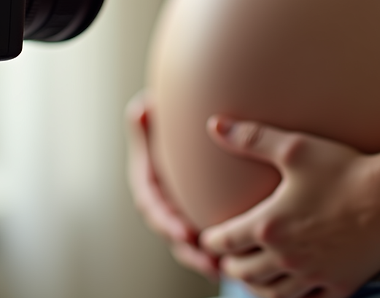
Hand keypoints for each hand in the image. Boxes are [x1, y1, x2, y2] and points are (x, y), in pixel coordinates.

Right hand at [125, 92, 219, 279]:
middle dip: (188, 249)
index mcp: (148, 182)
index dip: (167, 221)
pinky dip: (218, 252)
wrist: (189, 133)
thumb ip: (146, 121)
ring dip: (204, 258)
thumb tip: (139, 110)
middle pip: (171, 231)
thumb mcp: (152, 120)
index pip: (151, 205)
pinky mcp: (197, 217)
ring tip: (223, 269)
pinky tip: (240, 261)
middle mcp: (162, 201)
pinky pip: (205, 239)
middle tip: (208, 259)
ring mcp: (179, 212)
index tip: (184, 232)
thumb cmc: (166, 122)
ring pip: (188, 243)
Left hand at [199, 116, 379, 297]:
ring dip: (258, 286)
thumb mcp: (294, 148)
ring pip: (274, 293)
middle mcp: (286, 256)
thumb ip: (251, 138)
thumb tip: (214, 125)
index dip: (211, 241)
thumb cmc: (344, 169)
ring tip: (255, 279)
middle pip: (245, 272)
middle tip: (228, 260)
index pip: (225, 241)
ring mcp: (314, 275)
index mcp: (268, 226)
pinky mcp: (341, 285)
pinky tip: (295, 291)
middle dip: (231, 266)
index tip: (208, 238)